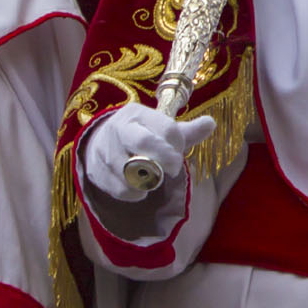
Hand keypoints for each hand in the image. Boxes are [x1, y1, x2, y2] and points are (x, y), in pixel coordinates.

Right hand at [81, 101, 213, 209]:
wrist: (99, 144)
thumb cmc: (140, 136)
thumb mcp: (161, 130)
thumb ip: (187, 131)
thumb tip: (211, 123)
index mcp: (137, 114)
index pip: (166, 127)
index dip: (177, 144)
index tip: (179, 154)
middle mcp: (119, 128)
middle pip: (145, 141)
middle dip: (165, 158)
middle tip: (174, 169)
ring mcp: (105, 150)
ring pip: (133, 169)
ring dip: (149, 179)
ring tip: (153, 177)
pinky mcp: (96, 171)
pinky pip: (122, 189)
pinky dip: (135, 193)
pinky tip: (138, 188)